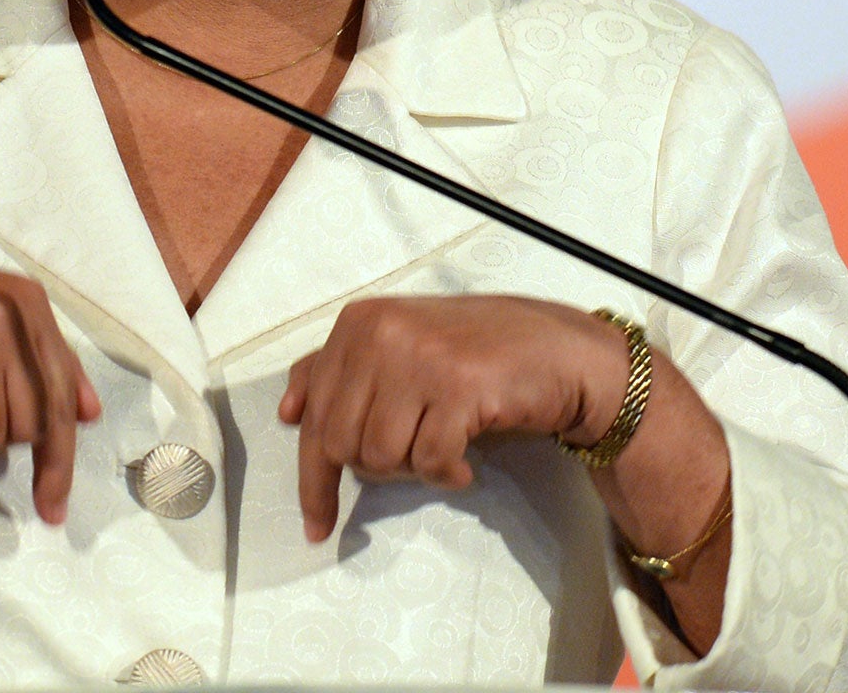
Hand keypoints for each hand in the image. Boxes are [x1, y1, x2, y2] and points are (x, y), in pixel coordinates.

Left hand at [277, 294, 626, 541]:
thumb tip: (288, 411)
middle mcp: (380, 332)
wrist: (559, 352)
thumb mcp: (400, 349)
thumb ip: (341, 371)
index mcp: (357, 322)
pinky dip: (447, 473)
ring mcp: (419, 356)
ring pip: (382, 456)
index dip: (313, 479)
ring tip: (443, 445)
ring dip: (414, 468)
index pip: (313, 415)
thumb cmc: (475, 354)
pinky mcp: (458, 385)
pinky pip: (429, 461)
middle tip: (415, 458)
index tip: (316, 524)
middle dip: (376, 469)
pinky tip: (466, 457)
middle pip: (342, 443)